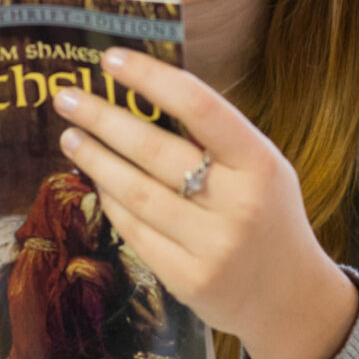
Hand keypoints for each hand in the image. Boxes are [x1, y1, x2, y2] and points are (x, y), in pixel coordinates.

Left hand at [53, 48, 358, 358]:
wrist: (292, 298)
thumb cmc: (269, 216)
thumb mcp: (261, 167)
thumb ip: (215, 137)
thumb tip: (147, 92)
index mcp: (260, 162)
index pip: (199, 106)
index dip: (151, 78)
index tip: (111, 60)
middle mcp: (238, 204)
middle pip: (155, 150)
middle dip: (103, 119)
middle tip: (67, 97)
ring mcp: (212, 246)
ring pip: (137, 193)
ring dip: (96, 160)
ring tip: (70, 136)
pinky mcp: (188, 281)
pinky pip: (136, 232)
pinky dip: (111, 202)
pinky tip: (97, 181)